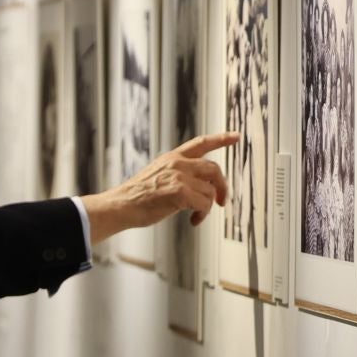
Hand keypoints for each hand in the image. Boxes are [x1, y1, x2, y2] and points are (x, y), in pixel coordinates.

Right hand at [83, 133, 237, 241]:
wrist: (121, 206)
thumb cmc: (137, 197)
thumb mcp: (158, 175)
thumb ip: (179, 175)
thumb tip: (202, 188)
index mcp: (172, 157)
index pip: (201, 143)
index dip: (221, 139)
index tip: (236, 136)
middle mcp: (177, 163)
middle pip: (214, 168)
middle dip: (222, 187)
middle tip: (222, 201)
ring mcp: (178, 176)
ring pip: (210, 190)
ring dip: (207, 207)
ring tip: (195, 216)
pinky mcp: (179, 192)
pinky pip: (204, 204)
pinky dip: (202, 215)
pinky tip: (192, 221)